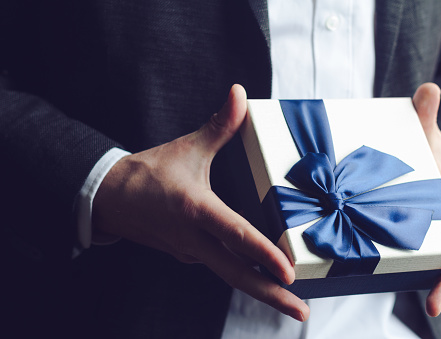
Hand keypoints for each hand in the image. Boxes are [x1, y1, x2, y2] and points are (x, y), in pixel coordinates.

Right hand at [92, 84, 309, 321]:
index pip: (235, 234)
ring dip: (260, 289)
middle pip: (237, 274)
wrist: (109, 198)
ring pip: (230, 274)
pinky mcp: (188, 254)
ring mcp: (190, 251)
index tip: (288, 273)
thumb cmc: (148, 173)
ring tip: (290, 302)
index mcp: (195, 209)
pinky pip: (220, 267)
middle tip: (302, 312)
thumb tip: (239, 94)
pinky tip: (262, 278)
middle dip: (271, 295)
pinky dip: (242, 274)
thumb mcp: (187, 147)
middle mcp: (194, 237)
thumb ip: (219, 125)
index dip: (263, 254)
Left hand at [413, 83, 440, 316]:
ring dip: (435, 282)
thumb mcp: (428, 136)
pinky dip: (413, 272)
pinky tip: (403, 290)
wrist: (436, 170)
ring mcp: (434, 233)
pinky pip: (418, 258)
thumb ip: (426, 116)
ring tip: (431, 308)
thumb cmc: (432, 156)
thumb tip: (428, 88)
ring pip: (438, 261)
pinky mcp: (420, 239)